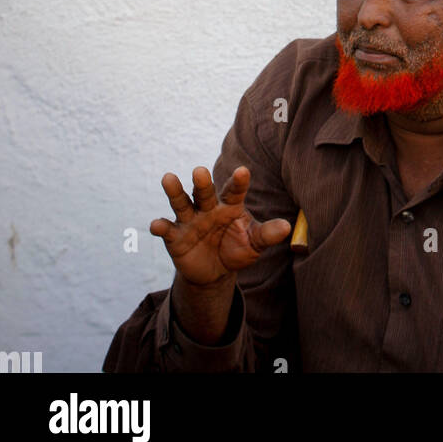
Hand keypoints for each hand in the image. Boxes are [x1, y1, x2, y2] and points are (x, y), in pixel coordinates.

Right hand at [150, 165, 291, 286]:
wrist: (215, 271)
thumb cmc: (237, 249)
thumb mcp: (254, 243)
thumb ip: (267, 234)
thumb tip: (287, 228)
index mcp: (230, 205)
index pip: (234, 190)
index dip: (238, 182)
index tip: (243, 171)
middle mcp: (208, 207)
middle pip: (205, 192)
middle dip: (202, 182)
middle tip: (200, 171)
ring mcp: (190, 220)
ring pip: (182, 202)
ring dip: (175, 191)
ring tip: (168, 178)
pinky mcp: (175, 237)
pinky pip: (167, 229)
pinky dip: (160, 226)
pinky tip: (155, 224)